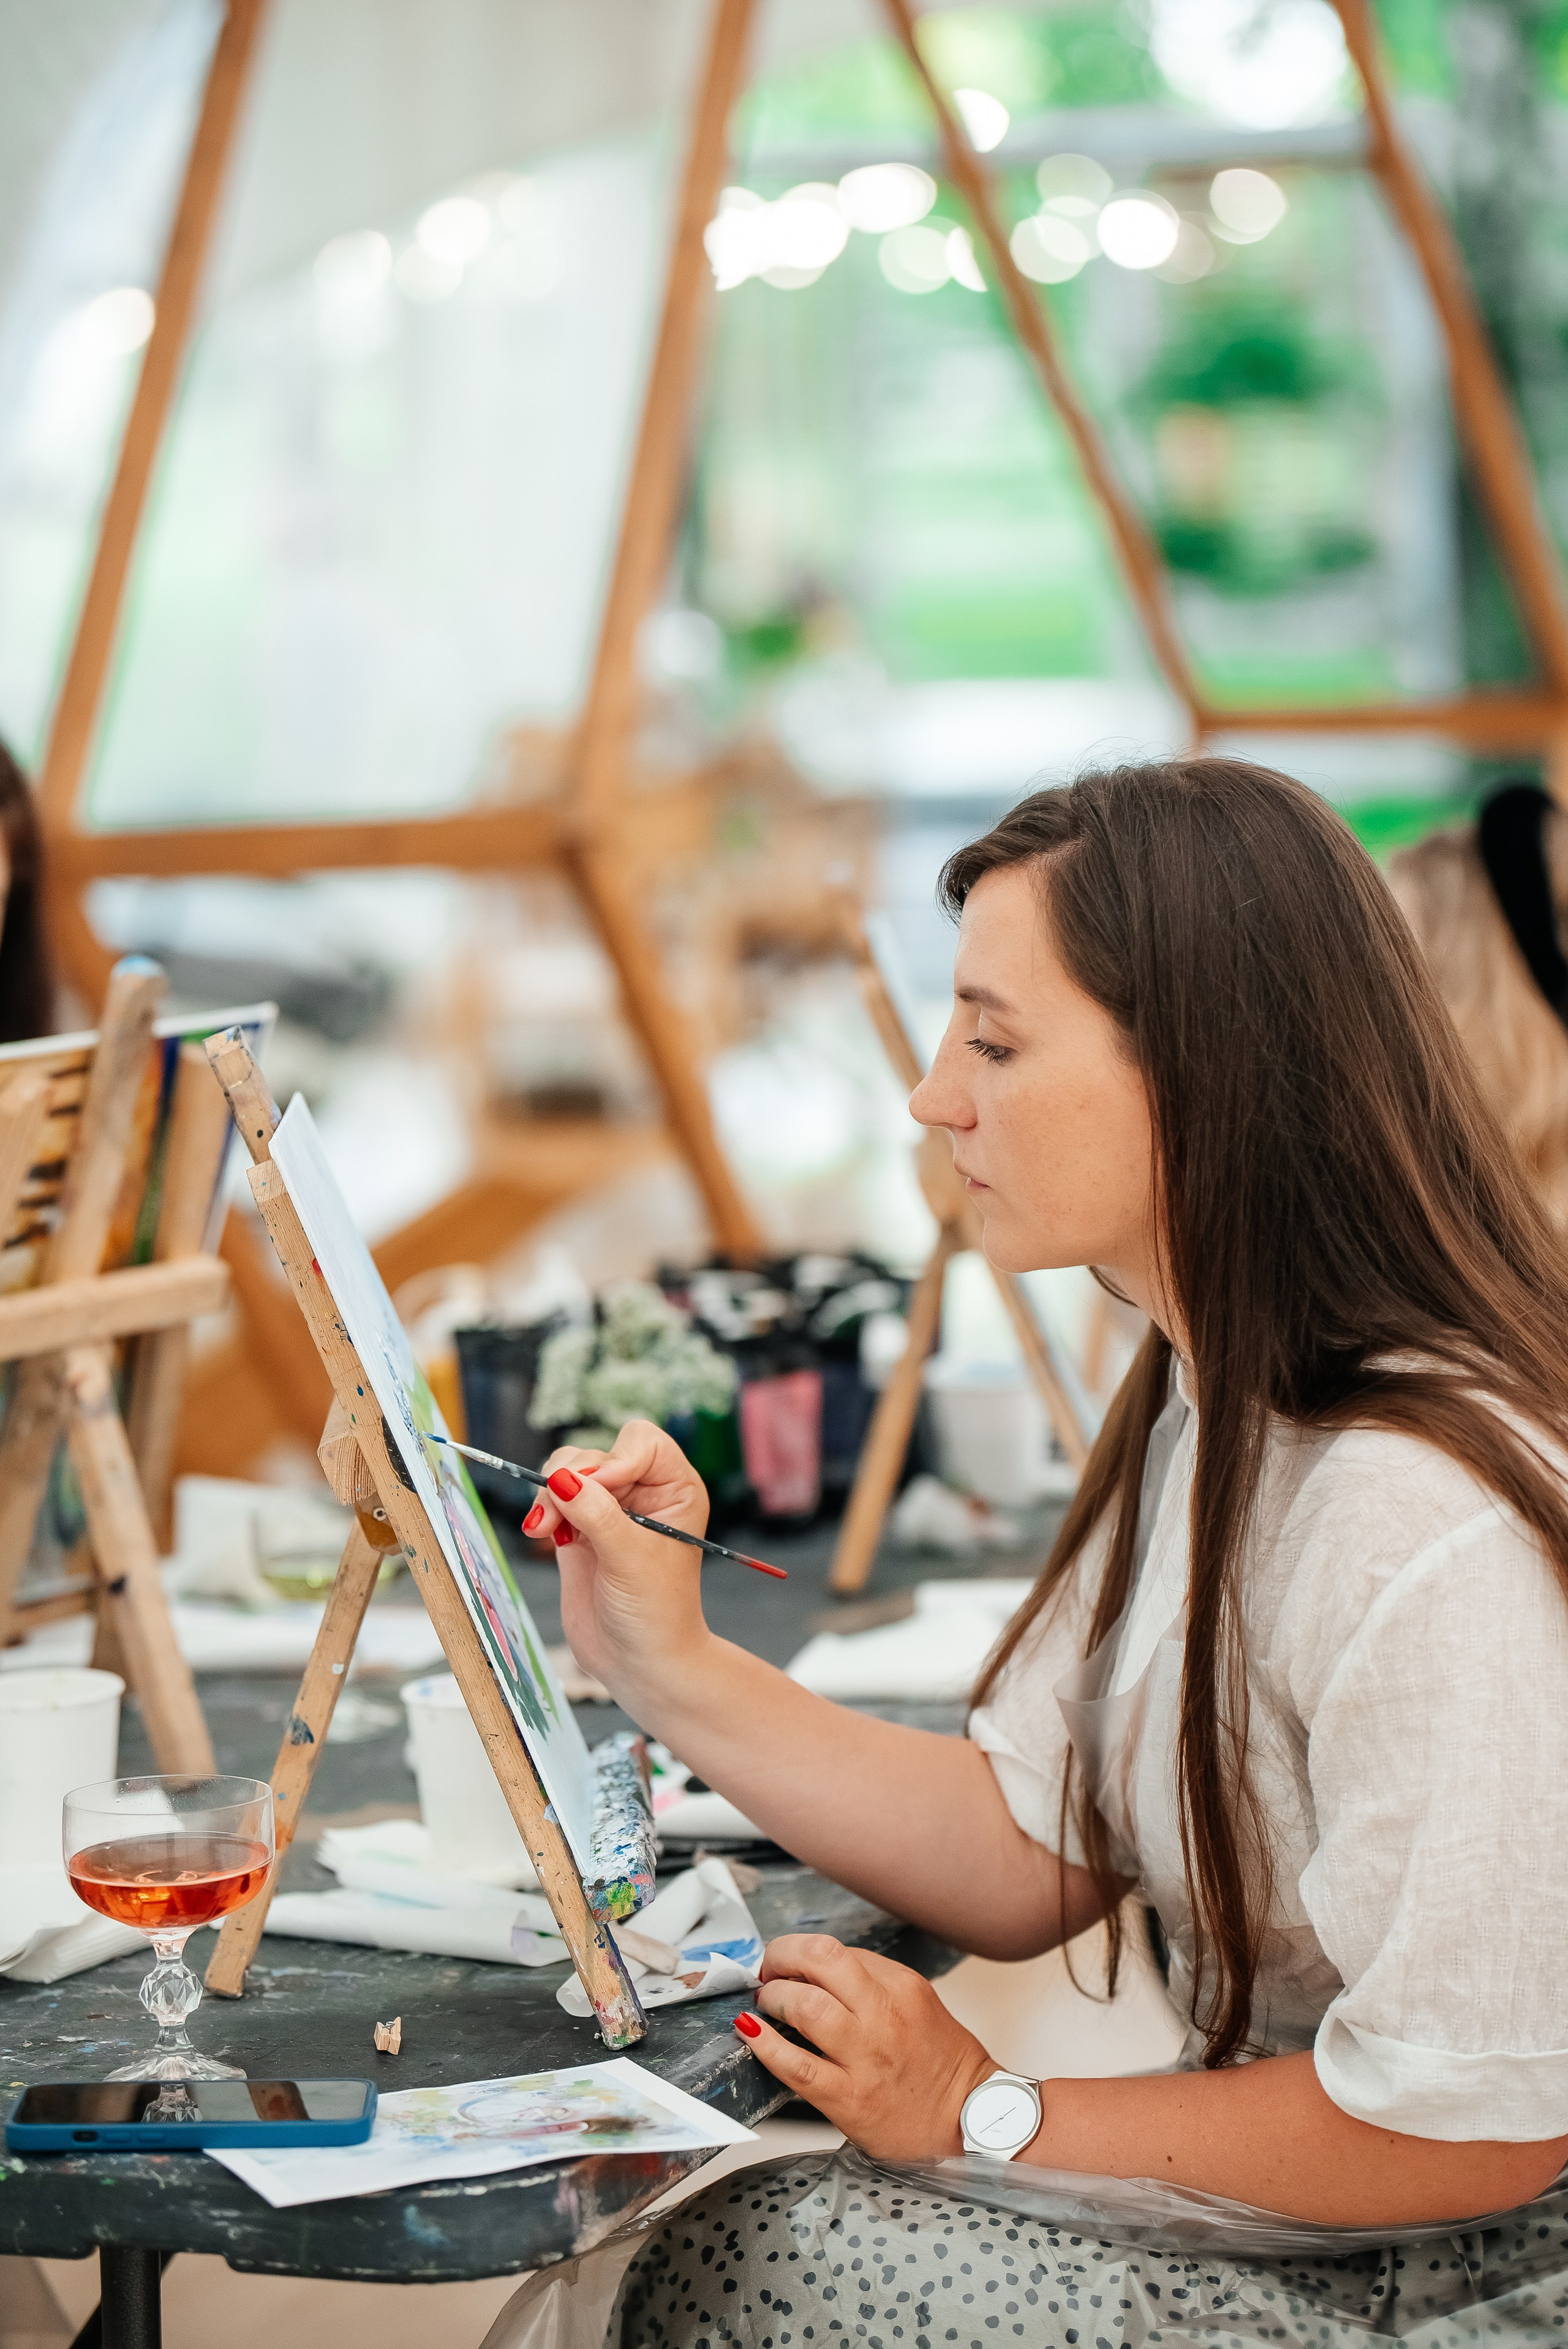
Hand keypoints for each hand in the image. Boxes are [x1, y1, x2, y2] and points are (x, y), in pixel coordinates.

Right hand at [527, 1420, 712, 1692]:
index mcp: (675, 1489)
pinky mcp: (580, 1529)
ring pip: (569, 1471)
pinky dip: (544, 1509)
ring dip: (551, 1494)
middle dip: (573, 1479)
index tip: (597, 1492)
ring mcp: (610, 1509)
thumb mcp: (631, 1559)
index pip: (641, 1442)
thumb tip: (559, 1477)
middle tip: (558, 1514)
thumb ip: (596, 1514)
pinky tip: (543, 1533)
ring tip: (544, 1530)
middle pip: (597, 1454)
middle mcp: (644, 1492)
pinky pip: (554, 1497)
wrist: (639, 1663)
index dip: (614, 1460)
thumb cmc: (656, 1614)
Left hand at [734, 1934, 996, 2161]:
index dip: (804, 1953)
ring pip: (805, 2006)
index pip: (840, 1951)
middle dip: (781, 1956)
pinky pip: (797, 2066)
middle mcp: (884, 2014)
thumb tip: (818, 1973)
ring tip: (765, 2003)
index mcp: (903, 1986)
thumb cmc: (945, 2066)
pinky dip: (765, 2046)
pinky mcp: (851, 2099)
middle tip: (768, 1969)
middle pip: (820, 1960)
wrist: (972, 2121)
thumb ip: (874, 1984)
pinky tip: (751, 2034)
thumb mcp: (919, 2005)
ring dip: (773, 1997)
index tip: (788, 1962)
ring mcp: (866, 2057)